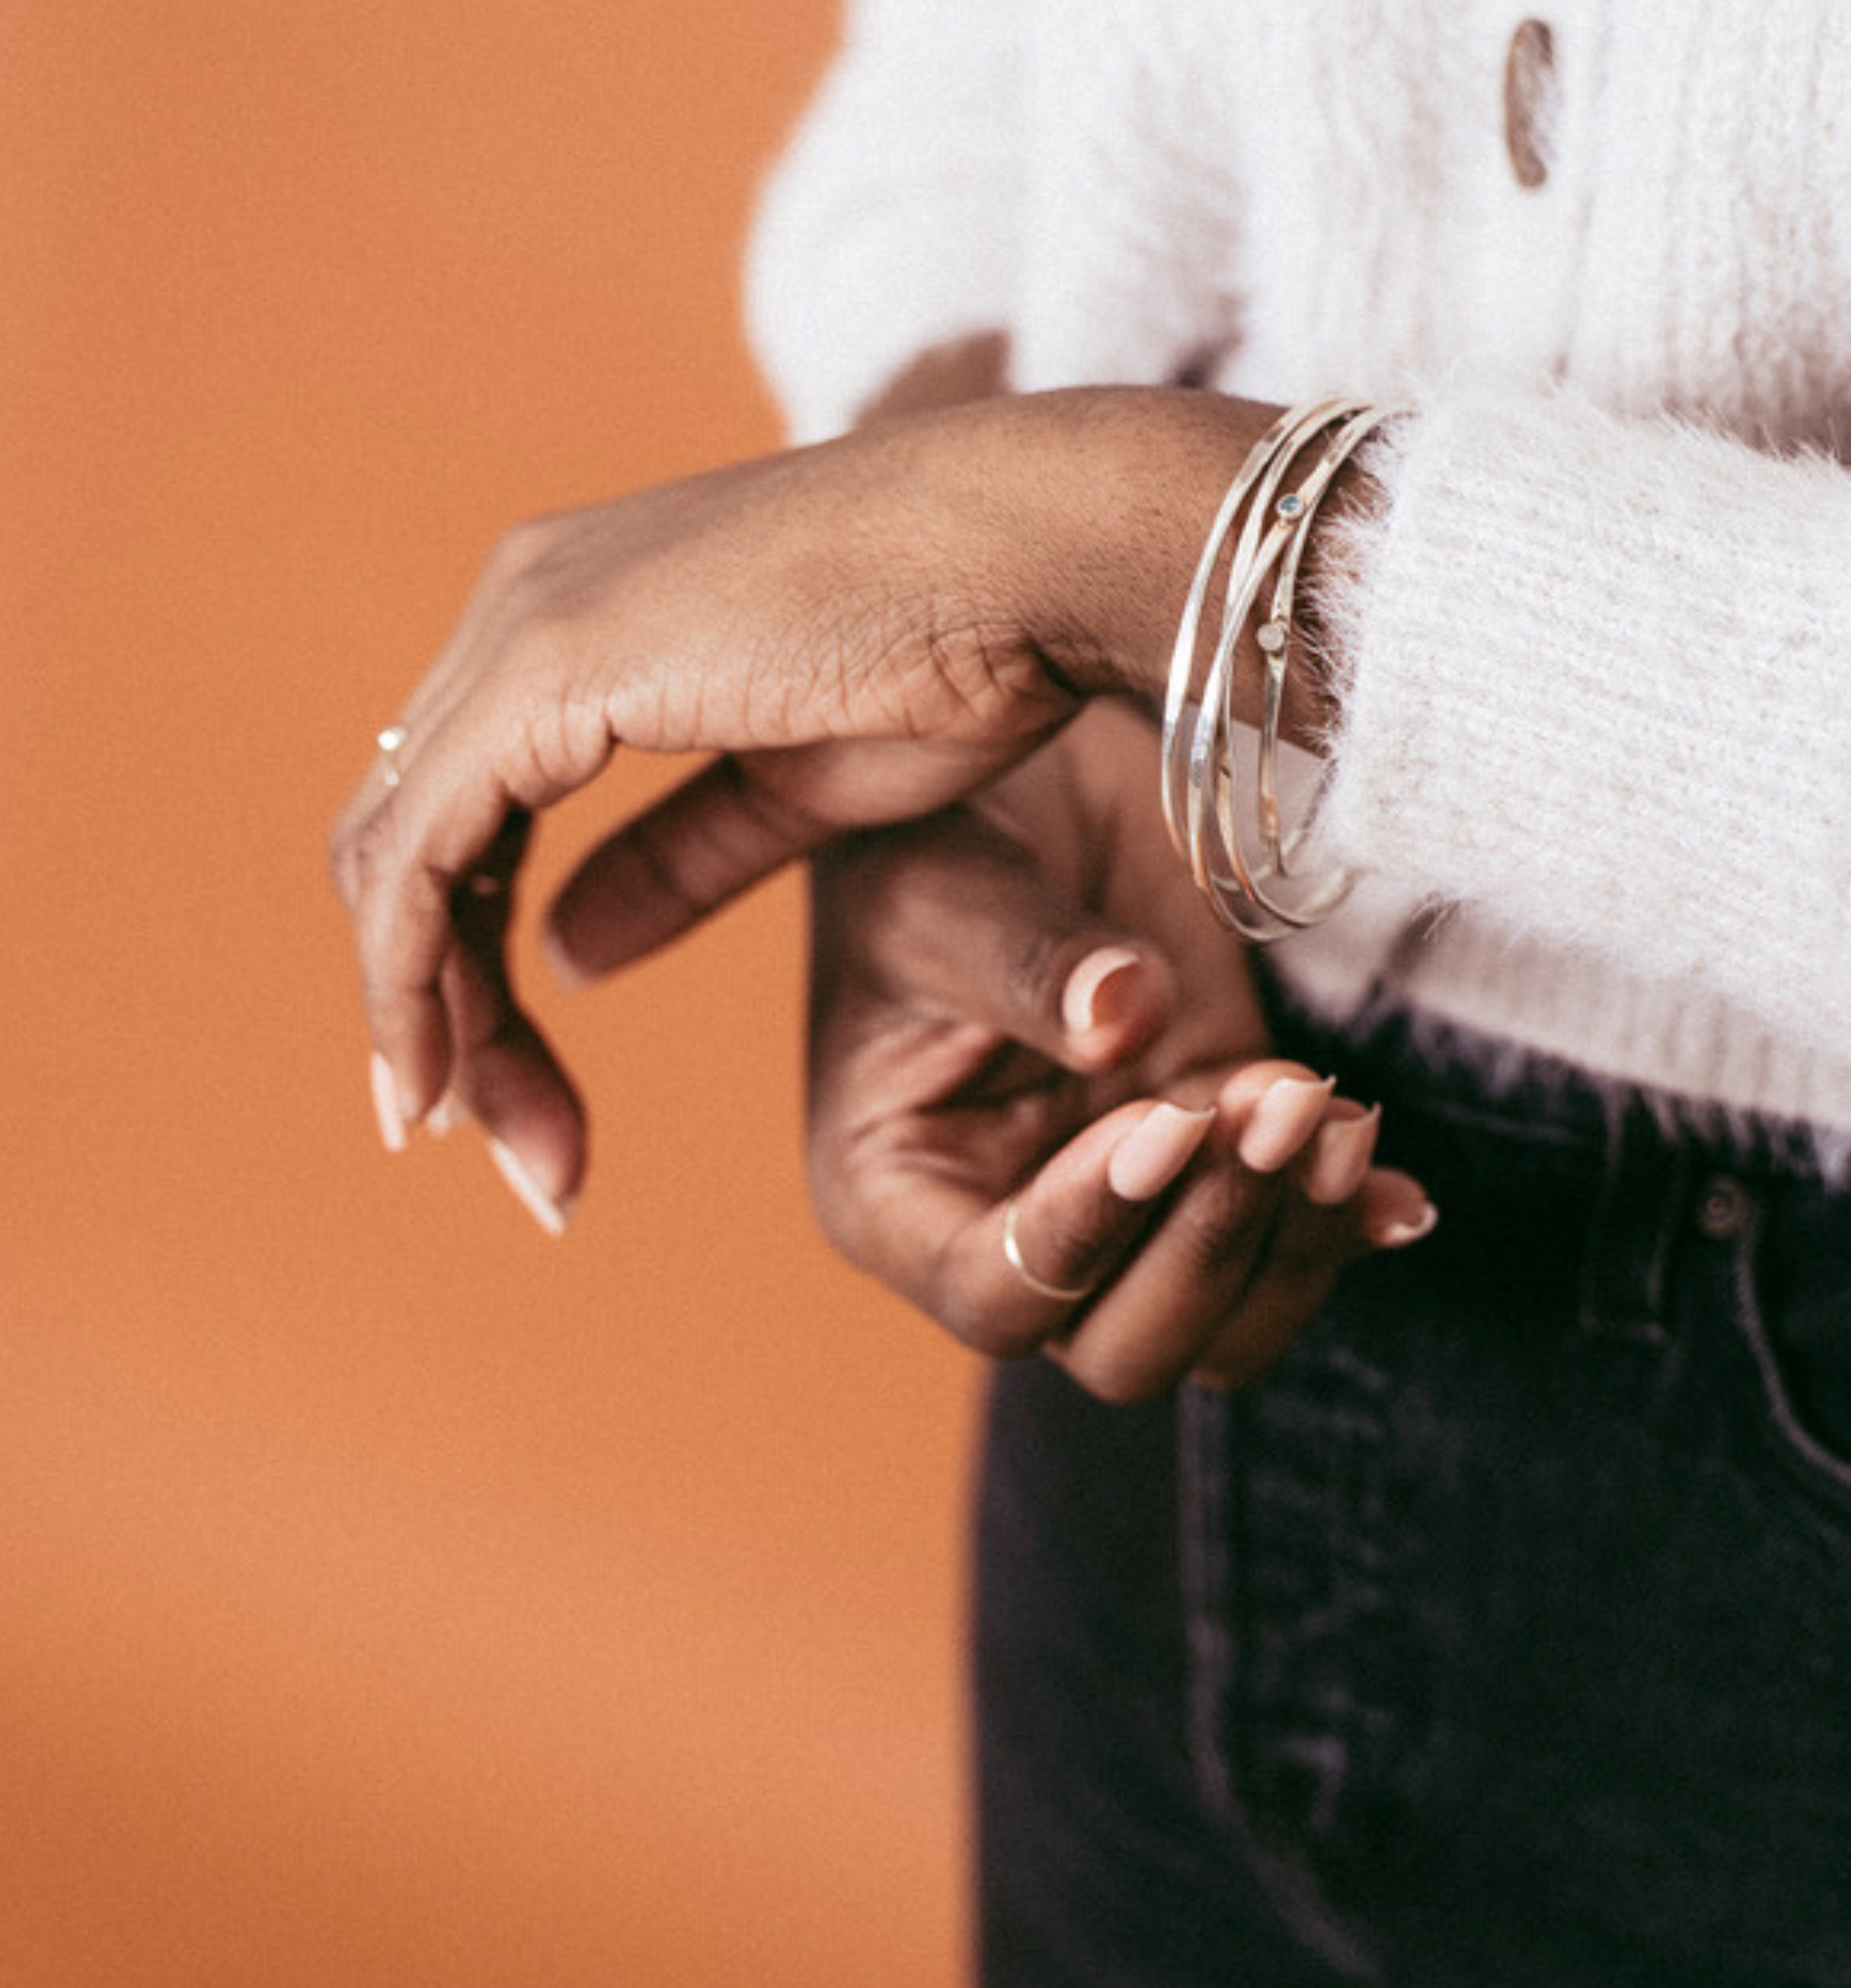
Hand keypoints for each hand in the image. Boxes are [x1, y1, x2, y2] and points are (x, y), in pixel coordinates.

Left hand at [330, 389, 1280, 1214]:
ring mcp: (529, 624)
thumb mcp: (794, 794)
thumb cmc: (961, 658)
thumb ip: (672, 861)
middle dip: (444, 1015)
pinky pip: (420, 856)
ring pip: (398, 861)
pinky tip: (450, 1080)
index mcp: (584, 620)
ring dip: (433, 1022)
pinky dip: (413, 980)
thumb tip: (563, 952)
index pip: (462, 817)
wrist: (1044, 560)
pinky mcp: (549, 666)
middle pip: (412, 846)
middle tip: (518, 1154)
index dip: (464, 966)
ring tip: (514, 1152)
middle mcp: (527, 602)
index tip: (514, 1099)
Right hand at [806, 705, 1434, 1401]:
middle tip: (1271, 1109)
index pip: (993, 1291)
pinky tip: (1391, 1183)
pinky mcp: (1219, 1162)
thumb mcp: (945, 890)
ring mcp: (1127, 1211)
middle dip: (1209, 1247)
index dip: (1083, 1235)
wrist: (1025, 787)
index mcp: (898, 1197)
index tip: (1163, 1120)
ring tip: (1329, 1113)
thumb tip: (1124, 1024)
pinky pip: (1292, 1251)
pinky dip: (1348, 1224)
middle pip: (1123, 1350)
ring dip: (1291, 1236)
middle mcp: (1010, 1234)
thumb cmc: (932, 841)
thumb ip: (1025, 965)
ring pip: (1223, 1330)